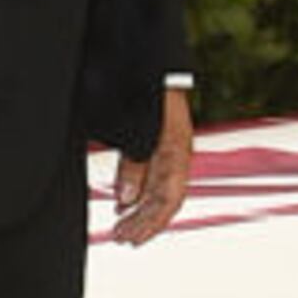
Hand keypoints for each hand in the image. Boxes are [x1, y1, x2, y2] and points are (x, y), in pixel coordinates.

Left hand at [110, 83, 193, 244]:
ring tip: (121, 227)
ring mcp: (171, 146)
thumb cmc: (140, 90)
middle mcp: (177, 151)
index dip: (150, 222)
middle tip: (120, 238)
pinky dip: (139, 192)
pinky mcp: (160, 141)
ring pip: (160, 188)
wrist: (146, 59)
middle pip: (165, 198)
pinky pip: (155, 175)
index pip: (168, 198)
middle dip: (143, 221)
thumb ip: (132, 164)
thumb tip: (128, 200)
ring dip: (141, 210)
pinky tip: (125, 204)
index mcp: (175, 150)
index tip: (130, 238)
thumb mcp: (133, 130)